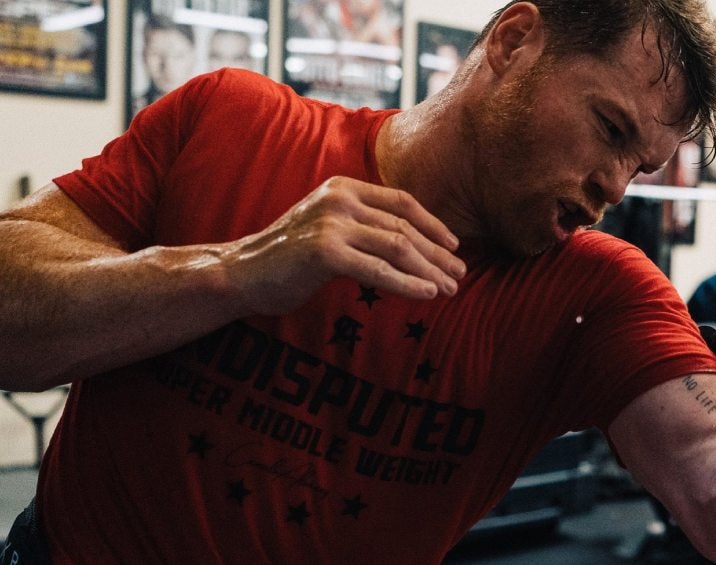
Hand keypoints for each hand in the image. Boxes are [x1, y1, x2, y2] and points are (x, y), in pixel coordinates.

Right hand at [222, 176, 465, 315]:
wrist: (241, 272)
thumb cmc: (288, 257)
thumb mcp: (329, 227)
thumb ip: (363, 226)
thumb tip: (413, 244)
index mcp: (344, 187)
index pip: (401, 202)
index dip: (432, 224)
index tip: (454, 246)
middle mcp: (340, 199)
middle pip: (404, 227)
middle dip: (437, 254)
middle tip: (459, 275)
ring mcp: (332, 224)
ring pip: (397, 247)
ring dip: (429, 270)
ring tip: (449, 289)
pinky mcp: (325, 252)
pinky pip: (378, 270)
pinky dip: (407, 283)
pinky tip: (427, 294)